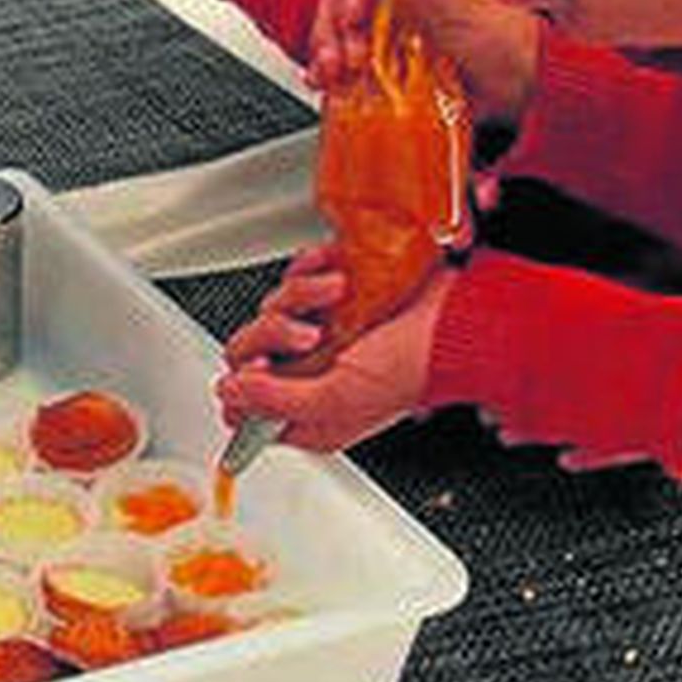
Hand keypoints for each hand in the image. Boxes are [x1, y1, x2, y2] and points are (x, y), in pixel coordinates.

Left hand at [217, 253, 454, 451]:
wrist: (451, 319)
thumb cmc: (412, 368)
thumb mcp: (338, 399)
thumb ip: (277, 403)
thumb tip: (229, 396)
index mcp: (310, 413)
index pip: (244, 404)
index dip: (242, 385)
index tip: (261, 368)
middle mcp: (310, 373)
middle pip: (249, 348)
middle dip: (274, 334)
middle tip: (309, 334)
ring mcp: (318, 329)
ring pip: (271, 306)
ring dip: (301, 294)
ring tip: (336, 297)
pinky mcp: (329, 293)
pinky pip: (294, 273)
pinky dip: (310, 268)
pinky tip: (337, 276)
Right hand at [309, 0, 541, 124]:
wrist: (526, 93)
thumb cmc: (507, 43)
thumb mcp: (461, 7)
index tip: (355, 13)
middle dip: (338, 23)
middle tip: (354, 54)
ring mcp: (389, 12)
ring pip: (336, 18)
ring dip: (330, 47)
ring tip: (339, 73)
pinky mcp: (383, 45)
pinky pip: (345, 48)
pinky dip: (332, 66)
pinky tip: (330, 80)